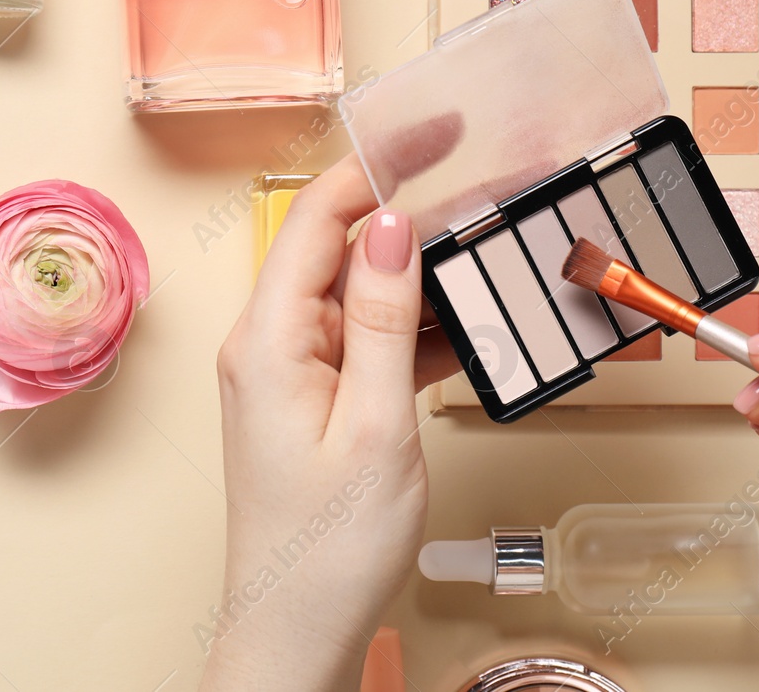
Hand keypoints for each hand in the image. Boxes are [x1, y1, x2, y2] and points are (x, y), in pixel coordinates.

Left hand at [199, 155, 456, 691]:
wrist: (299, 629)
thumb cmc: (326, 547)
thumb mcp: (374, 425)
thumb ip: (385, 319)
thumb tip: (392, 226)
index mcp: (269, 337)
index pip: (319, 216)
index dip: (379, 163)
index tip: (437, 129)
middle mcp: (271, 341)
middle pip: (342, 246)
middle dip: (414, 214)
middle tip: (487, 193)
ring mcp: (293, 368)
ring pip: (362, 292)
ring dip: (423, 274)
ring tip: (489, 254)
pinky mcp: (316, 395)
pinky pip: (368, 338)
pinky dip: (415, 328)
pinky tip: (465, 324)